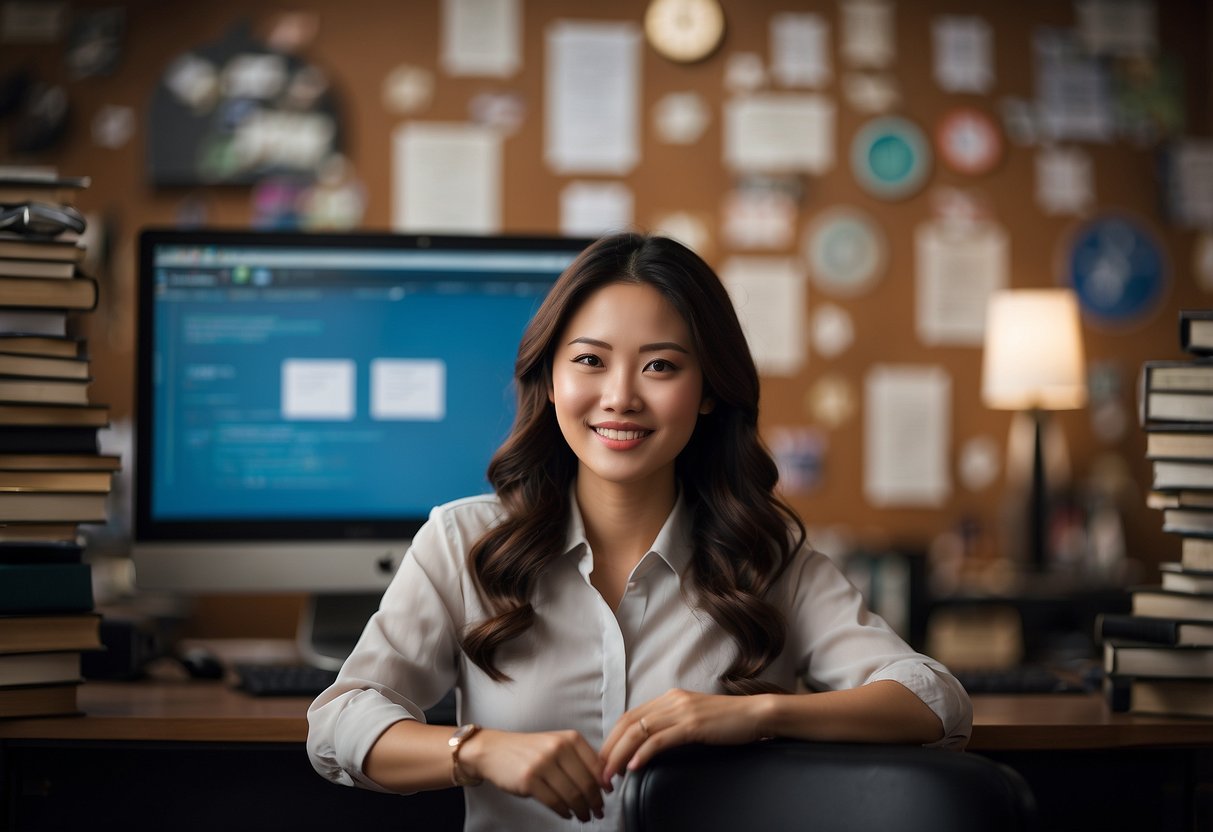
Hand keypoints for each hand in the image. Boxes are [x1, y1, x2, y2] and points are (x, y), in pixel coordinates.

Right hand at [461, 728, 605, 821]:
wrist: (494, 750)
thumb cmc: (529, 750)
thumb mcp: (557, 744)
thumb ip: (579, 758)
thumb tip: (603, 781)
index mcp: (569, 738)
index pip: (597, 765)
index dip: (604, 785)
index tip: (607, 795)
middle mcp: (558, 748)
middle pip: (586, 783)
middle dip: (595, 802)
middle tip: (598, 811)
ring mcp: (543, 764)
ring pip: (572, 795)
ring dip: (581, 810)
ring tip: (584, 816)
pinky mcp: (529, 780)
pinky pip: (554, 802)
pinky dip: (564, 811)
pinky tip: (567, 813)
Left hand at [599, 689, 771, 784]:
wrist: (756, 715)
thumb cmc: (727, 720)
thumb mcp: (693, 717)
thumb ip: (672, 724)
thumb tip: (650, 744)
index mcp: (669, 698)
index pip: (629, 716)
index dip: (612, 738)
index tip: (604, 760)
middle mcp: (671, 700)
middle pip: (628, 723)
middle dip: (609, 749)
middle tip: (600, 772)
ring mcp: (681, 711)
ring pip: (639, 732)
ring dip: (620, 755)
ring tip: (610, 775)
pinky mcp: (692, 725)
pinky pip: (660, 740)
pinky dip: (643, 753)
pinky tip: (634, 767)